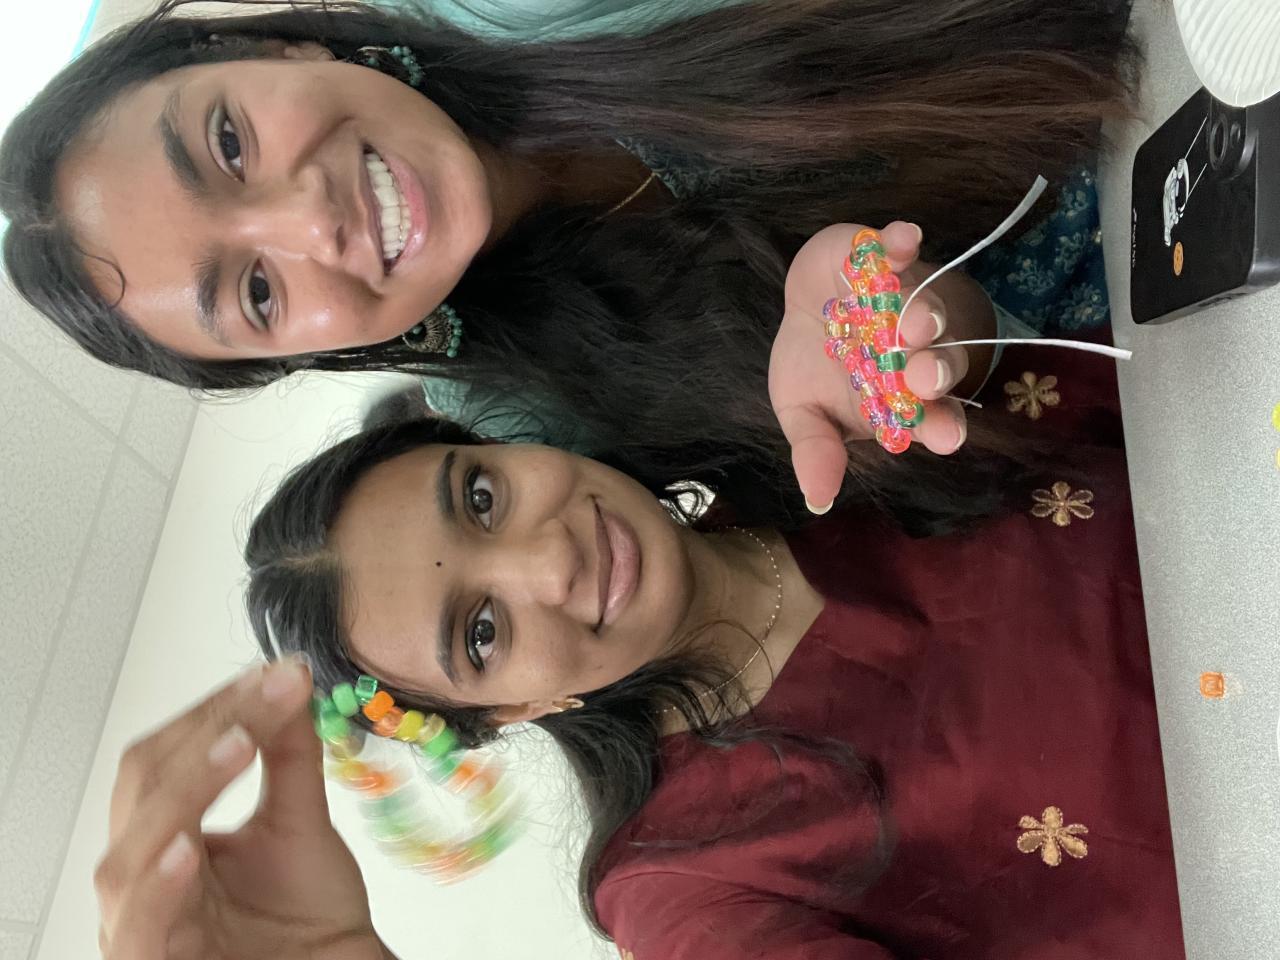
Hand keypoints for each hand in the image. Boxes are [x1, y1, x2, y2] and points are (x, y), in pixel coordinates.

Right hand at [95, 658, 387, 959]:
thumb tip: (286, 678)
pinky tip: (188, 847)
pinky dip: (159, 883)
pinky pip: (140, 924)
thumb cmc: (306, 915)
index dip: (217, 710)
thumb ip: (288, 753)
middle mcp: (143, 875)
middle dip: (207, 733)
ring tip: (236, 744)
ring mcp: (140, 922)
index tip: (275, 674)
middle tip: (266, 694)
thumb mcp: (298, 820)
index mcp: (167, 834)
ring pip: (133, 851)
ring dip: (187, 790)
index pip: (167, 756)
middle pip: (145, 787)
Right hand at [770, 221, 993, 512]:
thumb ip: (816, 450)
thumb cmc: (812, 370)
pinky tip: (902, 241)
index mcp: (902, 397)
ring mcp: (905, 299)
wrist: (804, 310)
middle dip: (935, 370)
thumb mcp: (801, 414)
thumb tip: (817, 499)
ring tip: (909, 324)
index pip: (933, 416)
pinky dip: (902, 242)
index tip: (942, 434)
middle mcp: (916, 351)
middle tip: (924, 378)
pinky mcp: (886, 255)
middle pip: (941, 363)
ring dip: (923, 316)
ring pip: (928, 309)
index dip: (941, 424)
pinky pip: (901, 247)